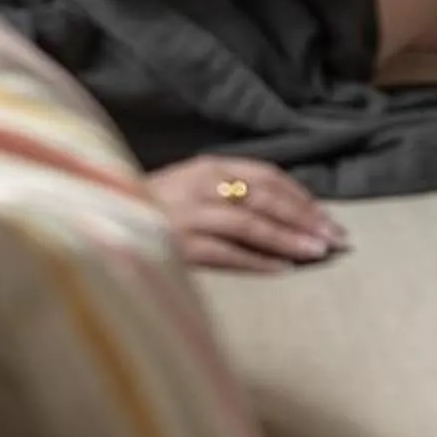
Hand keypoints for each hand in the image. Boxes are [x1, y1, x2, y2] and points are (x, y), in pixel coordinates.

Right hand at [145, 156, 347, 272]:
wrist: (101, 216)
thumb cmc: (156, 206)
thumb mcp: (193, 184)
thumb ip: (232, 191)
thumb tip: (287, 213)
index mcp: (208, 166)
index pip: (267, 176)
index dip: (302, 197)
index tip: (328, 218)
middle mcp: (200, 186)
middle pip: (265, 199)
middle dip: (305, 219)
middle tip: (336, 237)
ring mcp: (188, 216)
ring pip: (250, 225)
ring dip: (288, 239)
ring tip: (317, 253)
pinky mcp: (177, 245)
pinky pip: (225, 254)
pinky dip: (256, 262)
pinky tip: (282, 270)